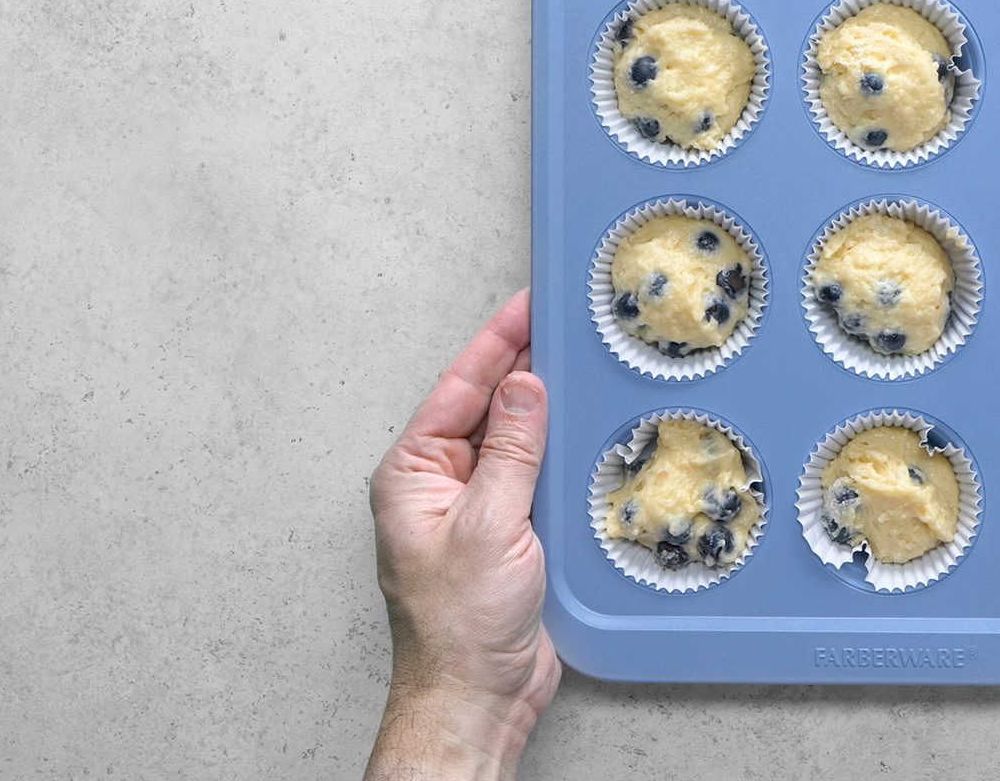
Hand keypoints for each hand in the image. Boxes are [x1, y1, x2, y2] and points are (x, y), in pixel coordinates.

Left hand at [366, 290, 559, 780]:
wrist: (477, 695)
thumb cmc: (459, 628)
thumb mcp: (488, 524)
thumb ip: (511, 450)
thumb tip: (525, 386)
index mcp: (414, 472)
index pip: (460, 388)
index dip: (498, 342)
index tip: (527, 304)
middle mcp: (441, 484)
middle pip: (489, 406)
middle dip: (525, 363)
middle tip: (564, 320)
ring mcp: (476, 507)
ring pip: (517, 438)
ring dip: (548, 407)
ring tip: (580, 364)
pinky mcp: (509, 531)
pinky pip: (536, 474)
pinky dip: (561, 449)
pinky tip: (585, 432)